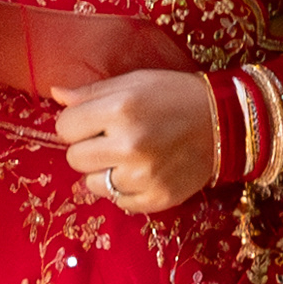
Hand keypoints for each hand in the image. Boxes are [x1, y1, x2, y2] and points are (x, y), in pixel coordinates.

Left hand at [53, 69, 221, 216]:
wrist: (226, 123)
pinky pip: (118, 201)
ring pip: (92, 184)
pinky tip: (144, 171)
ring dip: (104, 171)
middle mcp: (129, 145)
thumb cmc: (175, 96)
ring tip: (130, 156)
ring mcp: (143, 177)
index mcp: (120, 109)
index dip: (76, 124)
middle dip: (88, 148)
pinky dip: (124, 189)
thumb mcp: (134, 82)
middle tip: (113, 139)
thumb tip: (56, 95)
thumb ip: (91, 92)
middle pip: (74, 159)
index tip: (95, 121)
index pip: (64, 128)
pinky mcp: (156, 200)